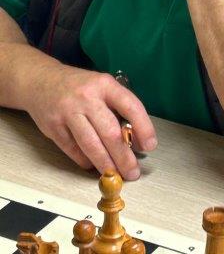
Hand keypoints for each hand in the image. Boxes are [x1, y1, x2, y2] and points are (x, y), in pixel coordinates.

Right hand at [24, 63, 156, 179]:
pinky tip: (95, 166)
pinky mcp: (53, 127)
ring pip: (91, 145)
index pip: (130, 106)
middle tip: (133, 172)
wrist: (41, 80)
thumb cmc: (79, 86)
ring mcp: (68, 113)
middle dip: (124, 156)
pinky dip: (86, 162)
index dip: (143, 128)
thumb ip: (118, 107)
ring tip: (117, 175)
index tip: (150, 145)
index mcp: (104, 84)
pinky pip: (73, 150)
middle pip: (110, 132)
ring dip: (106, 165)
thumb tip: (137, 139)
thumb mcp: (102, 86)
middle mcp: (87, 97)